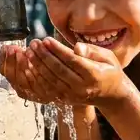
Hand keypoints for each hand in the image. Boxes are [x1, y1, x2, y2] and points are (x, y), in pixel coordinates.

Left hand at [8, 37, 133, 109]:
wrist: (110, 95)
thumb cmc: (109, 70)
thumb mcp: (108, 57)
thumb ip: (92, 51)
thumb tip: (76, 47)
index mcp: (94, 75)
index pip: (72, 61)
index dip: (58, 50)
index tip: (46, 39)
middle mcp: (83, 87)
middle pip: (59, 70)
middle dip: (44, 56)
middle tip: (34, 43)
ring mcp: (73, 96)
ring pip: (51, 80)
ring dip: (38, 66)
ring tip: (29, 52)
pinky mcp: (65, 100)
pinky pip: (48, 89)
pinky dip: (37, 78)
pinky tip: (29, 67)